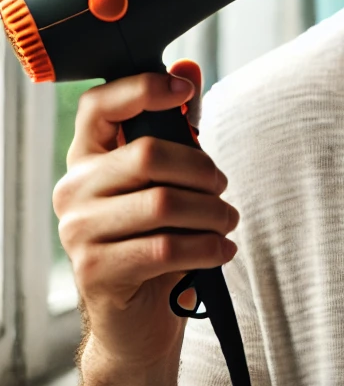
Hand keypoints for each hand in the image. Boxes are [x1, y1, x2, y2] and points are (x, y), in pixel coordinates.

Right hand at [52, 59, 238, 369]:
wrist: (138, 319)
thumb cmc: (155, 238)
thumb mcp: (168, 179)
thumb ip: (176, 126)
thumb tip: (188, 66)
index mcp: (87, 160)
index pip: (98, 105)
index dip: (142, 88)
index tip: (184, 89)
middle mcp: (73, 191)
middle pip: (148, 154)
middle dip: (202, 170)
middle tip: (223, 189)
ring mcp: (79, 233)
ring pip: (163, 203)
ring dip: (212, 212)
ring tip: (227, 221)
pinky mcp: (97, 272)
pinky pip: (166, 246)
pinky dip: (207, 246)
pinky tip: (222, 249)